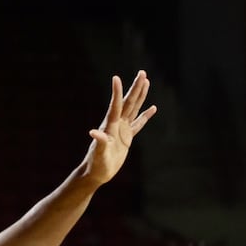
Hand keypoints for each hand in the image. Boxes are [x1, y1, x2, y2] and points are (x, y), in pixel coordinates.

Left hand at [83, 71, 156, 185]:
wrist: (97, 172)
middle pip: (128, 102)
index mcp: (110, 126)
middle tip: (142, 73)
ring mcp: (122, 129)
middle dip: (135, 88)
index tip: (117, 78)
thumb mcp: (98, 154)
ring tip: (146, 82)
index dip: (117, 93)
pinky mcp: (127, 137)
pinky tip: (152, 108)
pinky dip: (145, 115)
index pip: (115, 106)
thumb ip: (98, 142)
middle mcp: (116, 124)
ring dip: (140, 95)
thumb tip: (93, 132)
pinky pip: (138, 123)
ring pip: (133, 109)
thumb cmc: (96, 164)